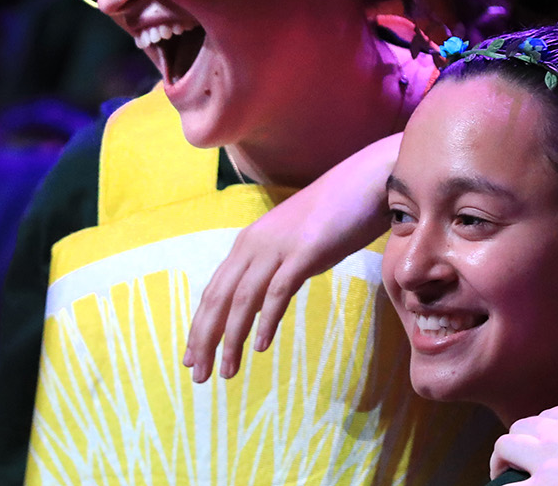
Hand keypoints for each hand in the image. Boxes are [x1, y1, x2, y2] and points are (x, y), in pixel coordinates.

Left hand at [182, 133, 399, 380]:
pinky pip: (278, 291)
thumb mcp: (294, 244)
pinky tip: (261, 346)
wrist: (366, 183)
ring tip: (227, 372)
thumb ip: (276, 268)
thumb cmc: (334, 216)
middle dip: (205, 339)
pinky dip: (266, 320)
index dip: (200, 326)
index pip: (214, 291)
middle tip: (197, 374)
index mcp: (248, 244)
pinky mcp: (304, 252)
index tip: (191, 358)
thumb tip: (265, 298)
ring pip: (242, 299)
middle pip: (218, 298)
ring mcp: (278, 247)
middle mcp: (254, 244)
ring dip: (231, 338)